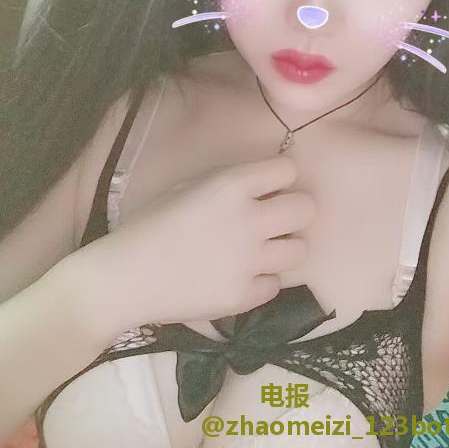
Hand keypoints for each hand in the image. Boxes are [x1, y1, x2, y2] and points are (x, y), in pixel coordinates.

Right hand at [74, 155, 315, 336]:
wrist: (125, 278)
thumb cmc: (149, 225)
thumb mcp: (188, 187)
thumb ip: (229, 184)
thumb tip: (263, 185)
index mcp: (231, 186)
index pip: (288, 169)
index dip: (280, 177)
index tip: (270, 187)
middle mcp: (249, 220)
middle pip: (306, 208)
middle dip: (294, 211)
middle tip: (275, 220)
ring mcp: (250, 261)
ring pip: (301, 250)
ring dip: (285, 248)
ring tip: (263, 251)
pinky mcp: (244, 296)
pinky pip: (276, 285)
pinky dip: (262, 281)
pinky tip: (240, 277)